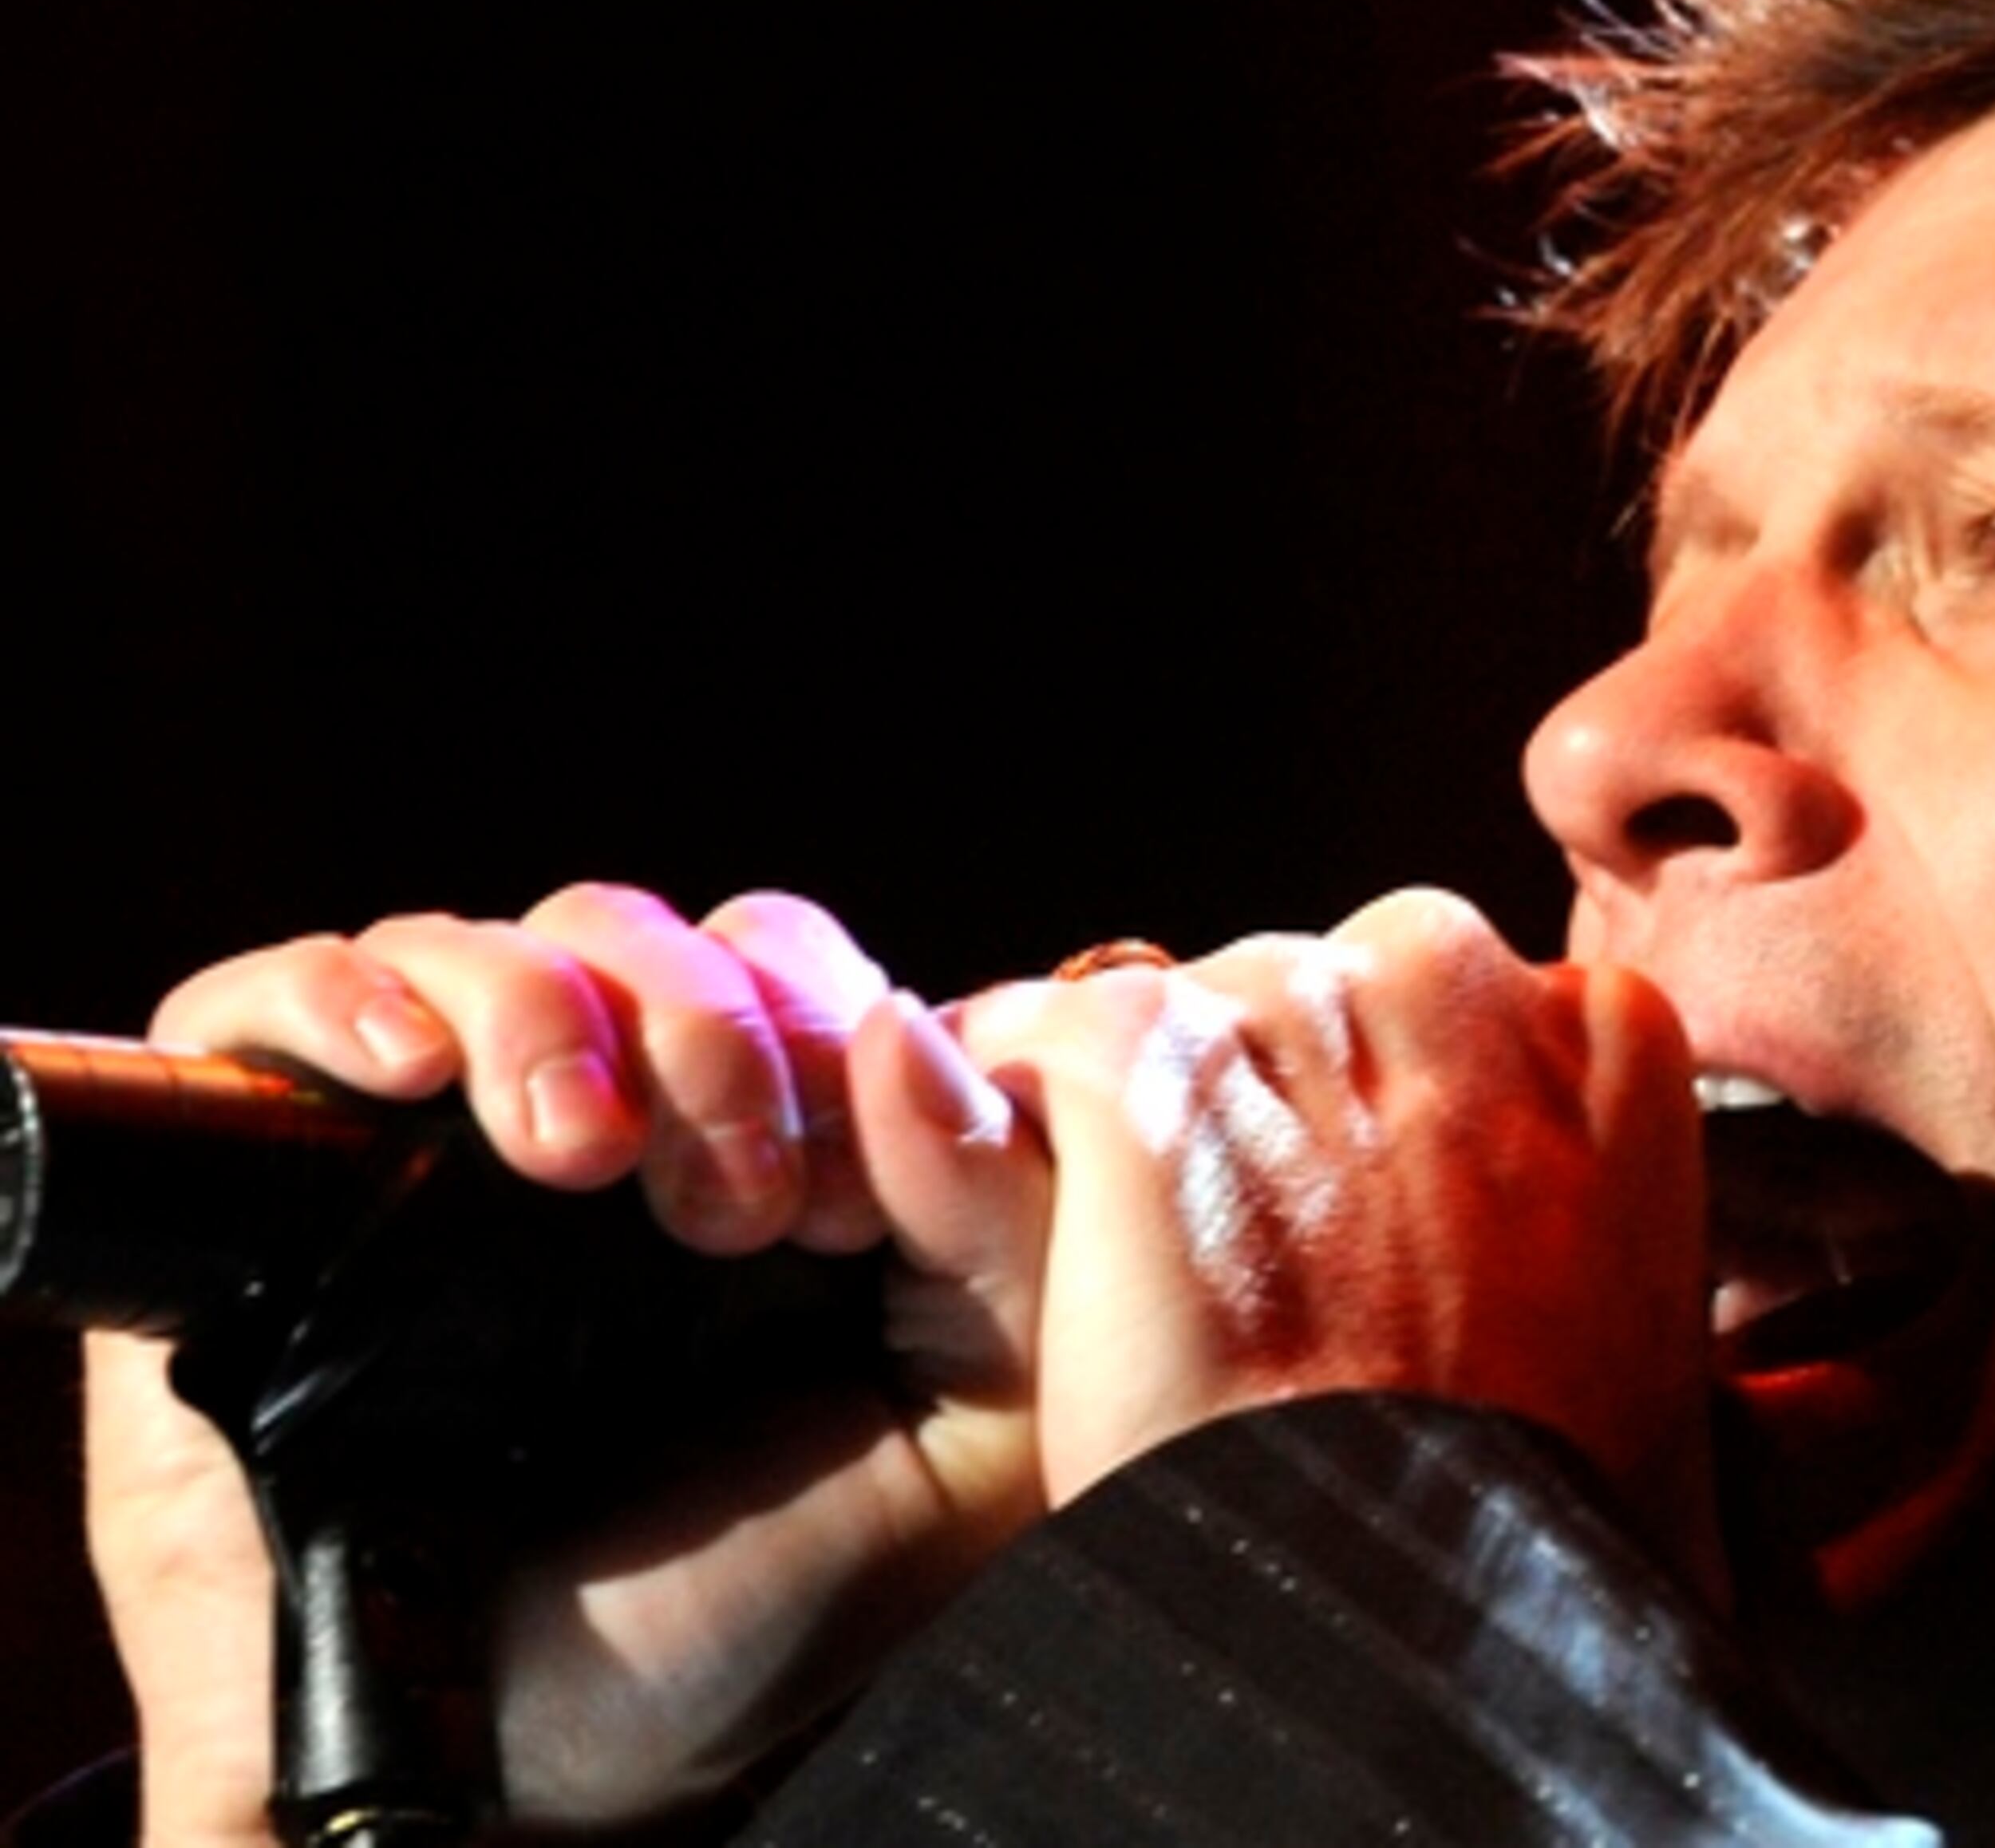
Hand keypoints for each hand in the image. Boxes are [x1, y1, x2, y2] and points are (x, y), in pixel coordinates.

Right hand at [85, 885, 1054, 1840]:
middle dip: (714, 1030)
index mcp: (774, 1165)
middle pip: (664, 945)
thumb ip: (1006, 1237)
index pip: (809, 984)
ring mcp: (437, 1148)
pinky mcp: (273, 1181)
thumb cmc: (735, 1616)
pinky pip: (274, 1005)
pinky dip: (345, 997)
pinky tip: (406, 1072)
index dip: (833, 1038)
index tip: (841, 1210)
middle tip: (732, 1203)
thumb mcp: (957, 1442)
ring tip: (577, 1147)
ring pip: (501, 947)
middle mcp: (613, 1132)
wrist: (501, 1778)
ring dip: (555, 1007)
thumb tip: (910, 1031)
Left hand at [956, 887, 1721, 1598]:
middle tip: (1241, 1280)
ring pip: (1169, 1013)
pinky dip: (1004, 1120)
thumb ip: (1589, 1238)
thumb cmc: (1530, 1526)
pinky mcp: (1152, 1059)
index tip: (1351, 1237)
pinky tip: (1031, 1236)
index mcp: (1610, 1036)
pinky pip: (1034, 1038)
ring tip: (1142, 1294)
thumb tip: (1601, 1298)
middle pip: (1308, 991)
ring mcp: (1301, 1006)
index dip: (1380, 1125)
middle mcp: (1459, 980)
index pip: (1448, 1010)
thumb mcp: (1645, 1358)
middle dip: (1262, 1109)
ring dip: (1137, 1132)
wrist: (1411, 1610)